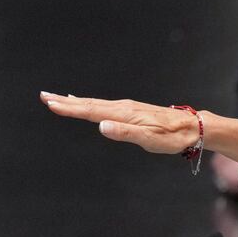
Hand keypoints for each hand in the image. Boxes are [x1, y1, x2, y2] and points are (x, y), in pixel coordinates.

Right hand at [40, 93, 237, 170]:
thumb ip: (125, 133)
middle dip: (65, 101)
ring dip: (74, 101)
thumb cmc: (172, 137)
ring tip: (57, 99)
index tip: (51, 104)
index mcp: (124, 114)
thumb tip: (102, 126)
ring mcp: (126, 108)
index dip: (70, 108)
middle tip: (44, 96)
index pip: (92, 111)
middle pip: (89, 104)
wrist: (193, 127)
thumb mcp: (150, 140)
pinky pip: (103, 105)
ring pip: (95, 103)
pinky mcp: (130, 111)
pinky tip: (84, 103)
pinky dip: (89, 103)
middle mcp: (123, 108)